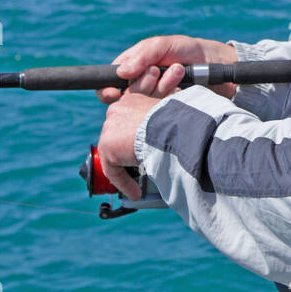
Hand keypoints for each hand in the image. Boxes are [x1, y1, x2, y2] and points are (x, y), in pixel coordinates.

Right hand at [95, 35, 237, 103]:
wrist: (221, 67)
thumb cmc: (191, 51)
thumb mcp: (165, 46)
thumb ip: (143, 55)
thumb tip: (121, 73)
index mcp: (135, 66)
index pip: (111, 81)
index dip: (107, 89)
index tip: (114, 94)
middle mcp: (142, 84)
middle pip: (124, 98)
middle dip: (135, 93)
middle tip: (152, 84)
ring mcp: (155, 98)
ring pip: (142, 107)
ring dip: (159, 92)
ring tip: (179, 74)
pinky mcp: (168, 110)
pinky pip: (159, 114)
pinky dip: (168, 103)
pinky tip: (182, 90)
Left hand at [96, 66, 170, 199]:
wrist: (175, 128)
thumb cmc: (182, 120)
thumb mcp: (174, 114)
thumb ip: (168, 119)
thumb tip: (183, 125)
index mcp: (134, 99)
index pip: (128, 120)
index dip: (135, 137)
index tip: (142, 150)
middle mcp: (118, 110)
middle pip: (118, 136)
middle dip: (127, 153)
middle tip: (140, 167)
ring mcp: (110, 127)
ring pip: (114, 154)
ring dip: (126, 170)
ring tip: (138, 185)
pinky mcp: (107, 146)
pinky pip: (113, 170)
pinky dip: (123, 182)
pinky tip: (135, 192)